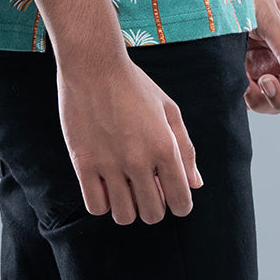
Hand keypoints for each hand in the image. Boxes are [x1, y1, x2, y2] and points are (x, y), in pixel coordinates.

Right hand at [57, 53, 202, 225]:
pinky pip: (96, 206)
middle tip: (145, 187)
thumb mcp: (168, 109)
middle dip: (153, 206)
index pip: (181, 202)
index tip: (170, 194)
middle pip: (152, 214)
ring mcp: (109, 163)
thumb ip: (185, 148)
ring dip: (128, 206)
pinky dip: (103, 203)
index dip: (179, 203)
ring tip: (124, 186)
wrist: (93, 64)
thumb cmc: (134, 84)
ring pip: (124, 216)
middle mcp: (138, 160)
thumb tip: (195, 184)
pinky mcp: (83, 163)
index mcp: (164, 147)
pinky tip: (105, 185)